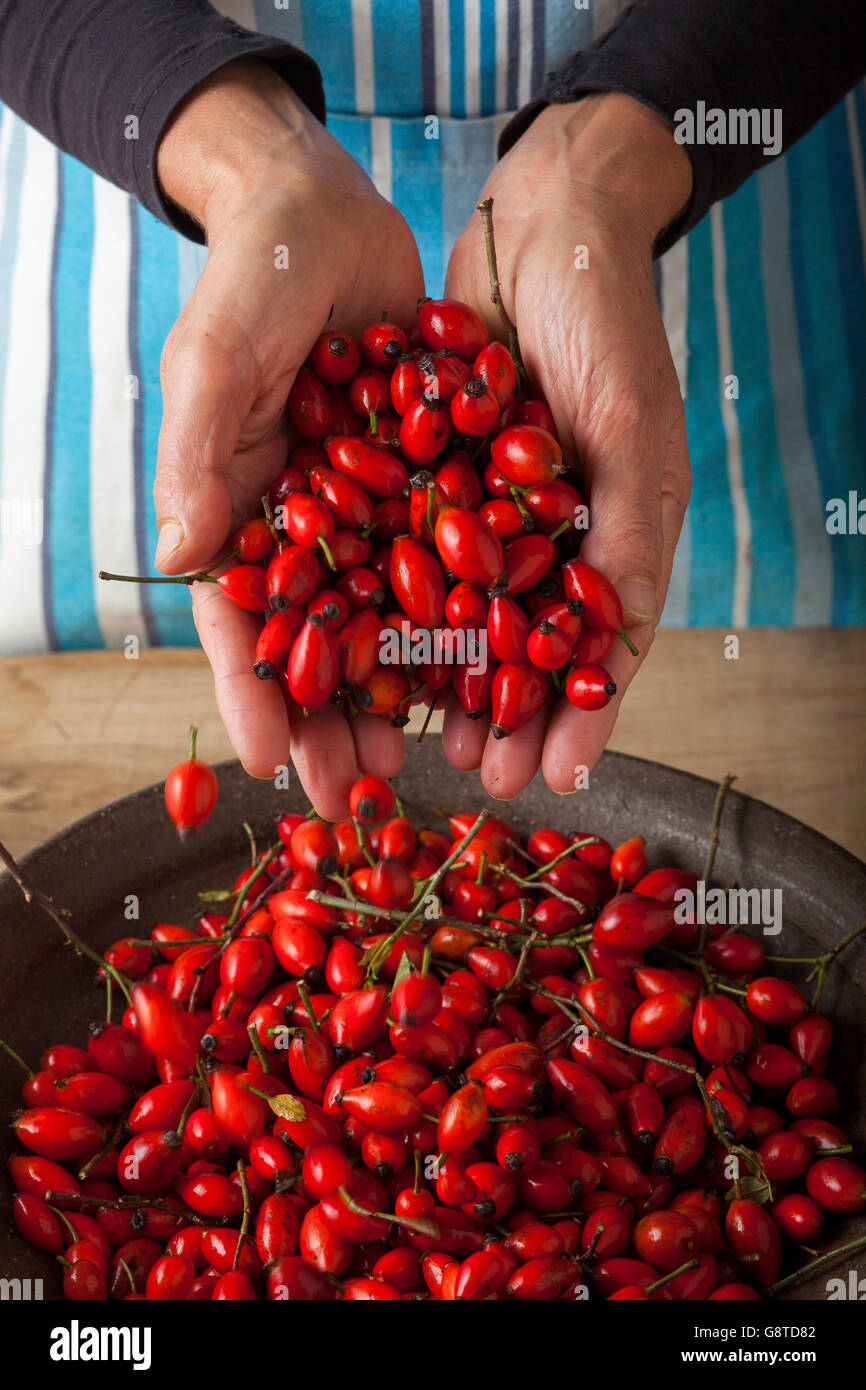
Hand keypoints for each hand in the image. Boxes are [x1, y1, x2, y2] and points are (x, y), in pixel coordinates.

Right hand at [154, 59, 423, 816]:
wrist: (327, 212)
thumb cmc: (251, 275)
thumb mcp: (217, 354)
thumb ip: (197, 451)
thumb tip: (174, 556)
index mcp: (238, 510)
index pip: (237, 618)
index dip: (247, 689)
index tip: (264, 761)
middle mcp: (303, 526)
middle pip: (317, 642)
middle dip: (331, 722)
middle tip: (354, 798)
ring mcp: (369, 512)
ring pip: (388, 622)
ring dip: (404, 695)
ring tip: (426, 764)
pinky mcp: (430, 486)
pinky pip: (452, 567)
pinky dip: (468, 622)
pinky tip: (492, 677)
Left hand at [443, 94, 693, 799]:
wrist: (541, 227)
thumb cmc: (607, 323)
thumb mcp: (628, 425)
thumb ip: (627, 528)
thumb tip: (622, 639)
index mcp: (618, 535)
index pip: (600, 647)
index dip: (577, 715)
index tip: (550, 778)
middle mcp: (557, 536)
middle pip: (529, 647)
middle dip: (504, 716)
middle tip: (477, 775)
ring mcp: (497, 513)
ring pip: (470, 617)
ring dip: (447, 680)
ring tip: (423, 740)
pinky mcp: (439, 481)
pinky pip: (416, 558)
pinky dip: (397, 608)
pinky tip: (372, 652)